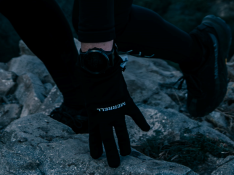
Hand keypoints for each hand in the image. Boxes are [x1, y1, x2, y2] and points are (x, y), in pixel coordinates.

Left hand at [76, 48, 150, 166]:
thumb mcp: (87, 92)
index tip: (96, 156)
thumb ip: (93, 101)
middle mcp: (104, 116)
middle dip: (111, 153)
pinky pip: (135, 115)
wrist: (100, 68)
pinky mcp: (126, 102)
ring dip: (124, 144)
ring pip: (121, 132)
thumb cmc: (89, 77)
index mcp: (92, 114)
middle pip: (108, 139)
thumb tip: (95, 103)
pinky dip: (141, 121)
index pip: (93, 135)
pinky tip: (147, 129)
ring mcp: (116, 110)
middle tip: (114, 165)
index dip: (95, 146)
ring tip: (126, 154)